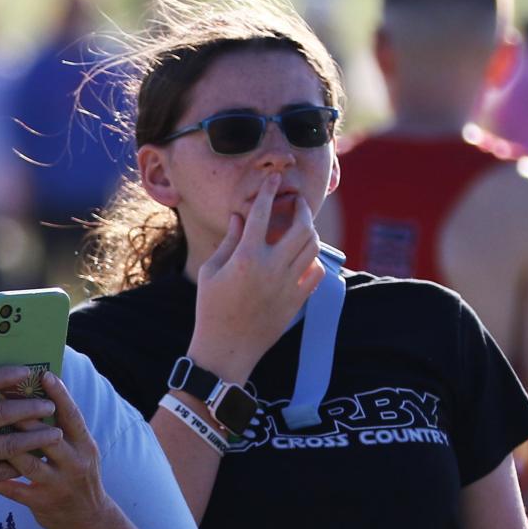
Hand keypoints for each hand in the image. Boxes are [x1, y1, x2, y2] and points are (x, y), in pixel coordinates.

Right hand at [0, 343, 60, 516]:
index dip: (3, 376)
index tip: (26, 371)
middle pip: (0, 414)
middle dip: (30, 407)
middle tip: (50, 404)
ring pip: (10, 444)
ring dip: (36, 438)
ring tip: (56, 432)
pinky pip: (6, 470)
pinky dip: (25, 464)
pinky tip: (40, 458)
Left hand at [0, 373, 113, 528]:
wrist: (86, 520)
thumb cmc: (76, 474)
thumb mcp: (80, 450)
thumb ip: (63, 426)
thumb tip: (42, 392)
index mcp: (85, 445)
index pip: (72, 416)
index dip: (59, 395)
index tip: (44, 374)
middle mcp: (75, 463)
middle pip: (47, 436)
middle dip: (24, 416)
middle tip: (3, 395)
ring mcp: (58, 484)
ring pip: (28, 461)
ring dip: (6, 444)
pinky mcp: (41, 502)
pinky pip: (13, 489)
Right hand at [188, 173, 324, 381]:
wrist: (225, 350)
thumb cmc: (210, 309)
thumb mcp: (211, 272)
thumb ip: (230, 241)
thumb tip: (242, 217)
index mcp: (246, 258)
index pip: (261, 214)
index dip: (268, 192)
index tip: (273, 179)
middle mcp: (271, 268)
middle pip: (301, 227)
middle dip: (301, 209)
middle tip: (296, 203)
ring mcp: (288, 284)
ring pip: (313, 246)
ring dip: (309, 231)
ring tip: (300, 227)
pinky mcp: (297, 300)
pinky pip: (317, 271)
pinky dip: (313, 260)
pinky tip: (302, 258)